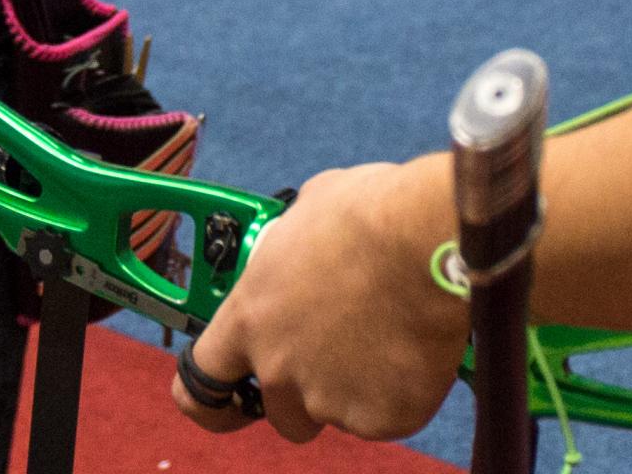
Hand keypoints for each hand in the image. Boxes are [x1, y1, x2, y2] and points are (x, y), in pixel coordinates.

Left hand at [172, 161, 461, 441]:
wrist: (429, 241)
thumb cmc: (371, 215)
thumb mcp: (307, 214)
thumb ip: (291, 248)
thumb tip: (305, 242)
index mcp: (250, 318)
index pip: (202, 381)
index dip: (213, 395)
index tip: (229, 394)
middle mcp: (279, 367)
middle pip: (278, 412)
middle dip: (304, 392)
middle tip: (339, 357)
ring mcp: (327, 399)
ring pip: (336, 412)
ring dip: (354, 388)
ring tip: (388, 337)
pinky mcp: (377, 418)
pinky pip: (384, 416)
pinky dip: (399, 393)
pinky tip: (414, 350)